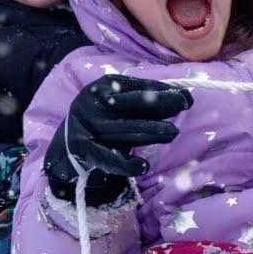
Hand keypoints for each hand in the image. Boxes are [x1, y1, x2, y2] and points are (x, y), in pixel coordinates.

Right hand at [44, 75, 192, 203]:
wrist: (67, 144)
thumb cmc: (103, 119)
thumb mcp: (119, 103)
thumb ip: (145, 100)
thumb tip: (183, 97)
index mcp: (102, 86)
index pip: (137, 87)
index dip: (162, 90)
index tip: (186, 96)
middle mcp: (93, 102)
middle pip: (132, 104)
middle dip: (161, 103)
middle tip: (184, 106)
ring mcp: (87, 125)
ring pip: (124, 130)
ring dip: (150, 131)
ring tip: (172, 132)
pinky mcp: (83, 149)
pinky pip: (106, 157)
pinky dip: (125, 163)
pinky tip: (143, 167)